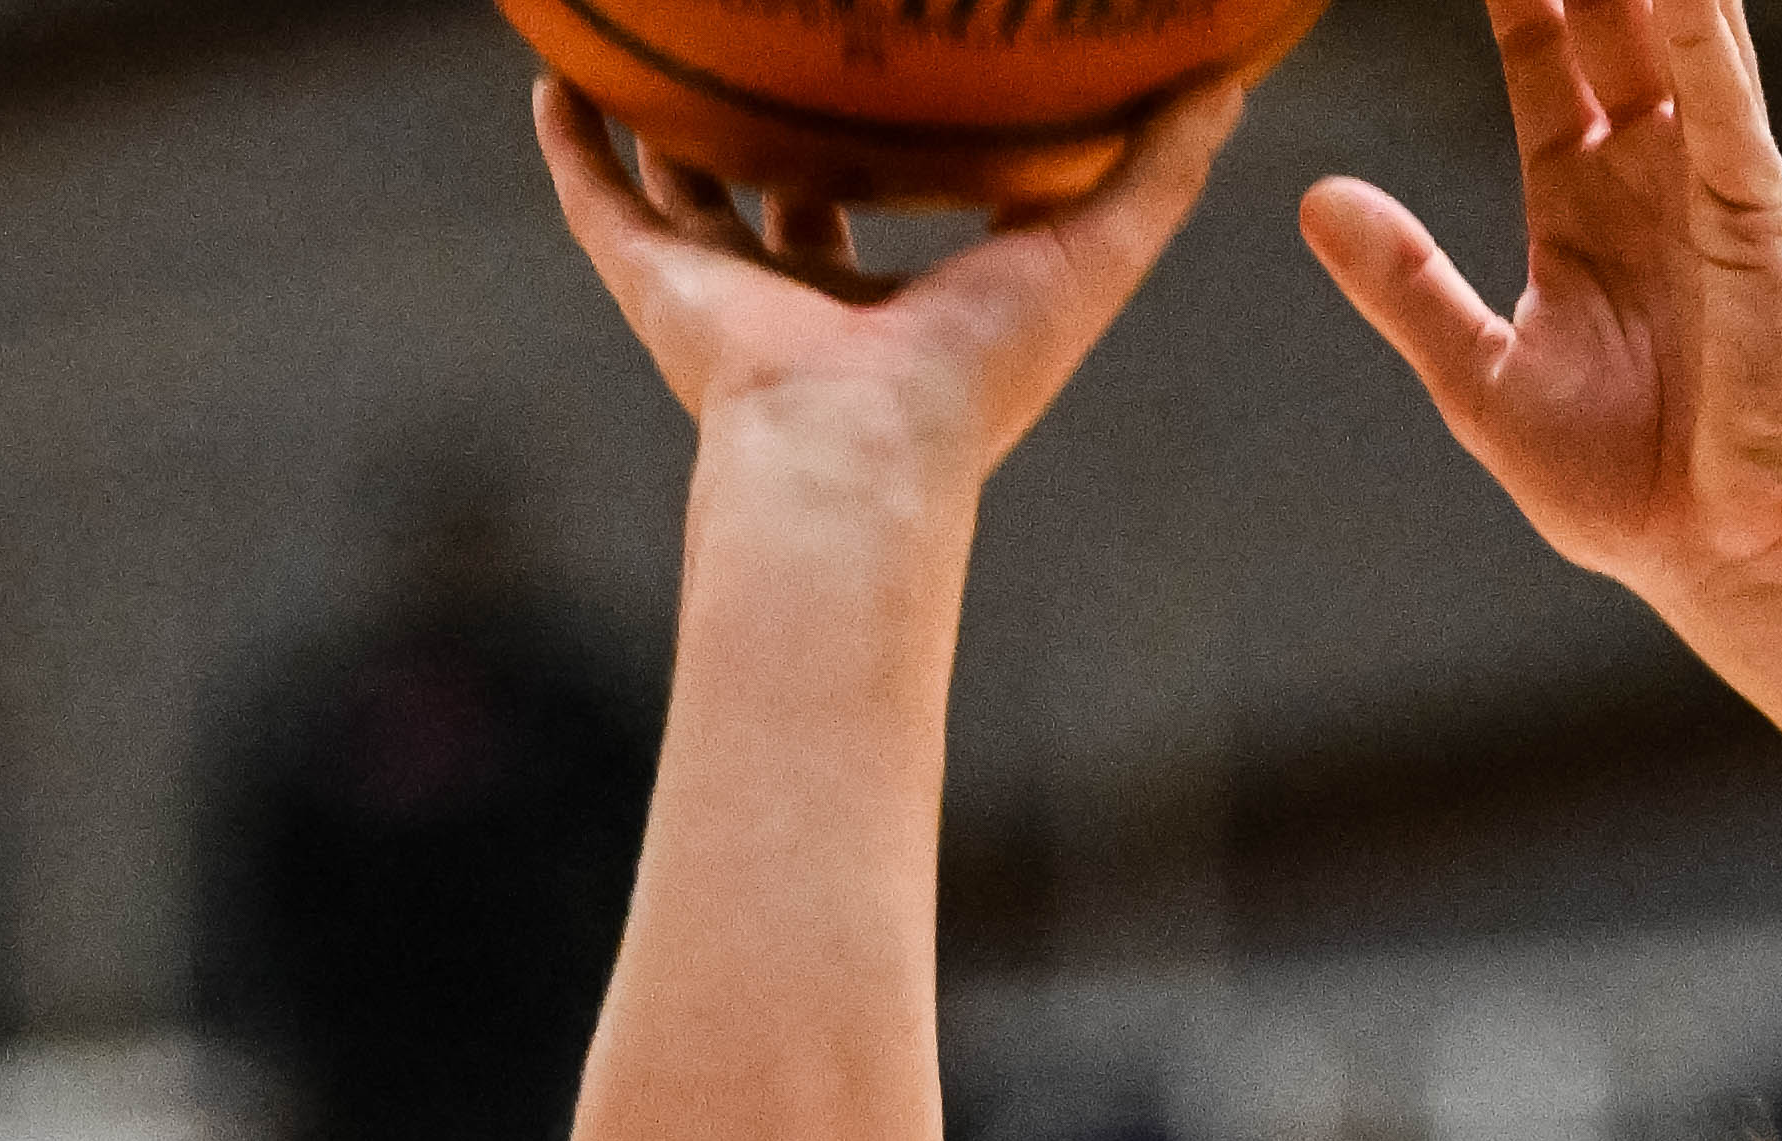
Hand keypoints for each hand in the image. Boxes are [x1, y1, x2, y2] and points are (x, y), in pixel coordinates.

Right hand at [533, 73, 1250, 490]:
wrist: (857, 453)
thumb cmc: (977, 379)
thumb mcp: (1091, 255)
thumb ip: (1157, 173)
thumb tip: (1228, 82)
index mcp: (877, 302)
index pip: (874, 207)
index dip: (882, 139)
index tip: (888, 76)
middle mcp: (788, 296)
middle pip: (767, 193)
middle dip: (765, 130)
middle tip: (767, 47)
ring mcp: (712, 291)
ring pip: (674, 189)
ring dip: (657, 124)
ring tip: (640, 49)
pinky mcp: (652, 284)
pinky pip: (595, 200)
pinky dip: (571, 143)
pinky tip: (554, 78)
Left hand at [1296, 0, 1781, 609]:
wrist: (1727, 555)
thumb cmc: (1618, 487)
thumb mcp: (1479, 381)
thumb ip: (1404, 285)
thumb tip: (1313, 198)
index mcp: (1580, 206)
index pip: (1541, 60)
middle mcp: (1650, 175)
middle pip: (1611, 19)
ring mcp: (1711, 184)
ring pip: (1678, 33)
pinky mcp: (1759, 215)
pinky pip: (1726, 100)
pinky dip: (1703, 30)